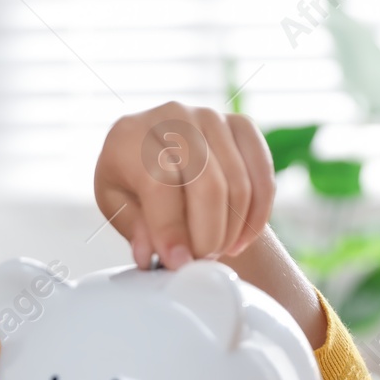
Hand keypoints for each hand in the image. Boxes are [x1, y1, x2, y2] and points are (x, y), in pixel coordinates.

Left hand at [94, 102, 274, 269]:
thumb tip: (152, 254)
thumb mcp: (116, 205)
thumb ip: (135, 229)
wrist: (158, 149)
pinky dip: (256, 216)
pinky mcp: (242, 125)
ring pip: (238, 184)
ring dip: (231, 229)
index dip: (172, 229)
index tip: (180, 263)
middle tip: (200, 261)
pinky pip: (262, 176)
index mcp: (131, 136)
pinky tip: (240, 239)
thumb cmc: (131, 180)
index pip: (160, 183)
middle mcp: (173, 117)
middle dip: (208, 235)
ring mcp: (211, 117)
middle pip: (207, 184)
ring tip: (215, 251)